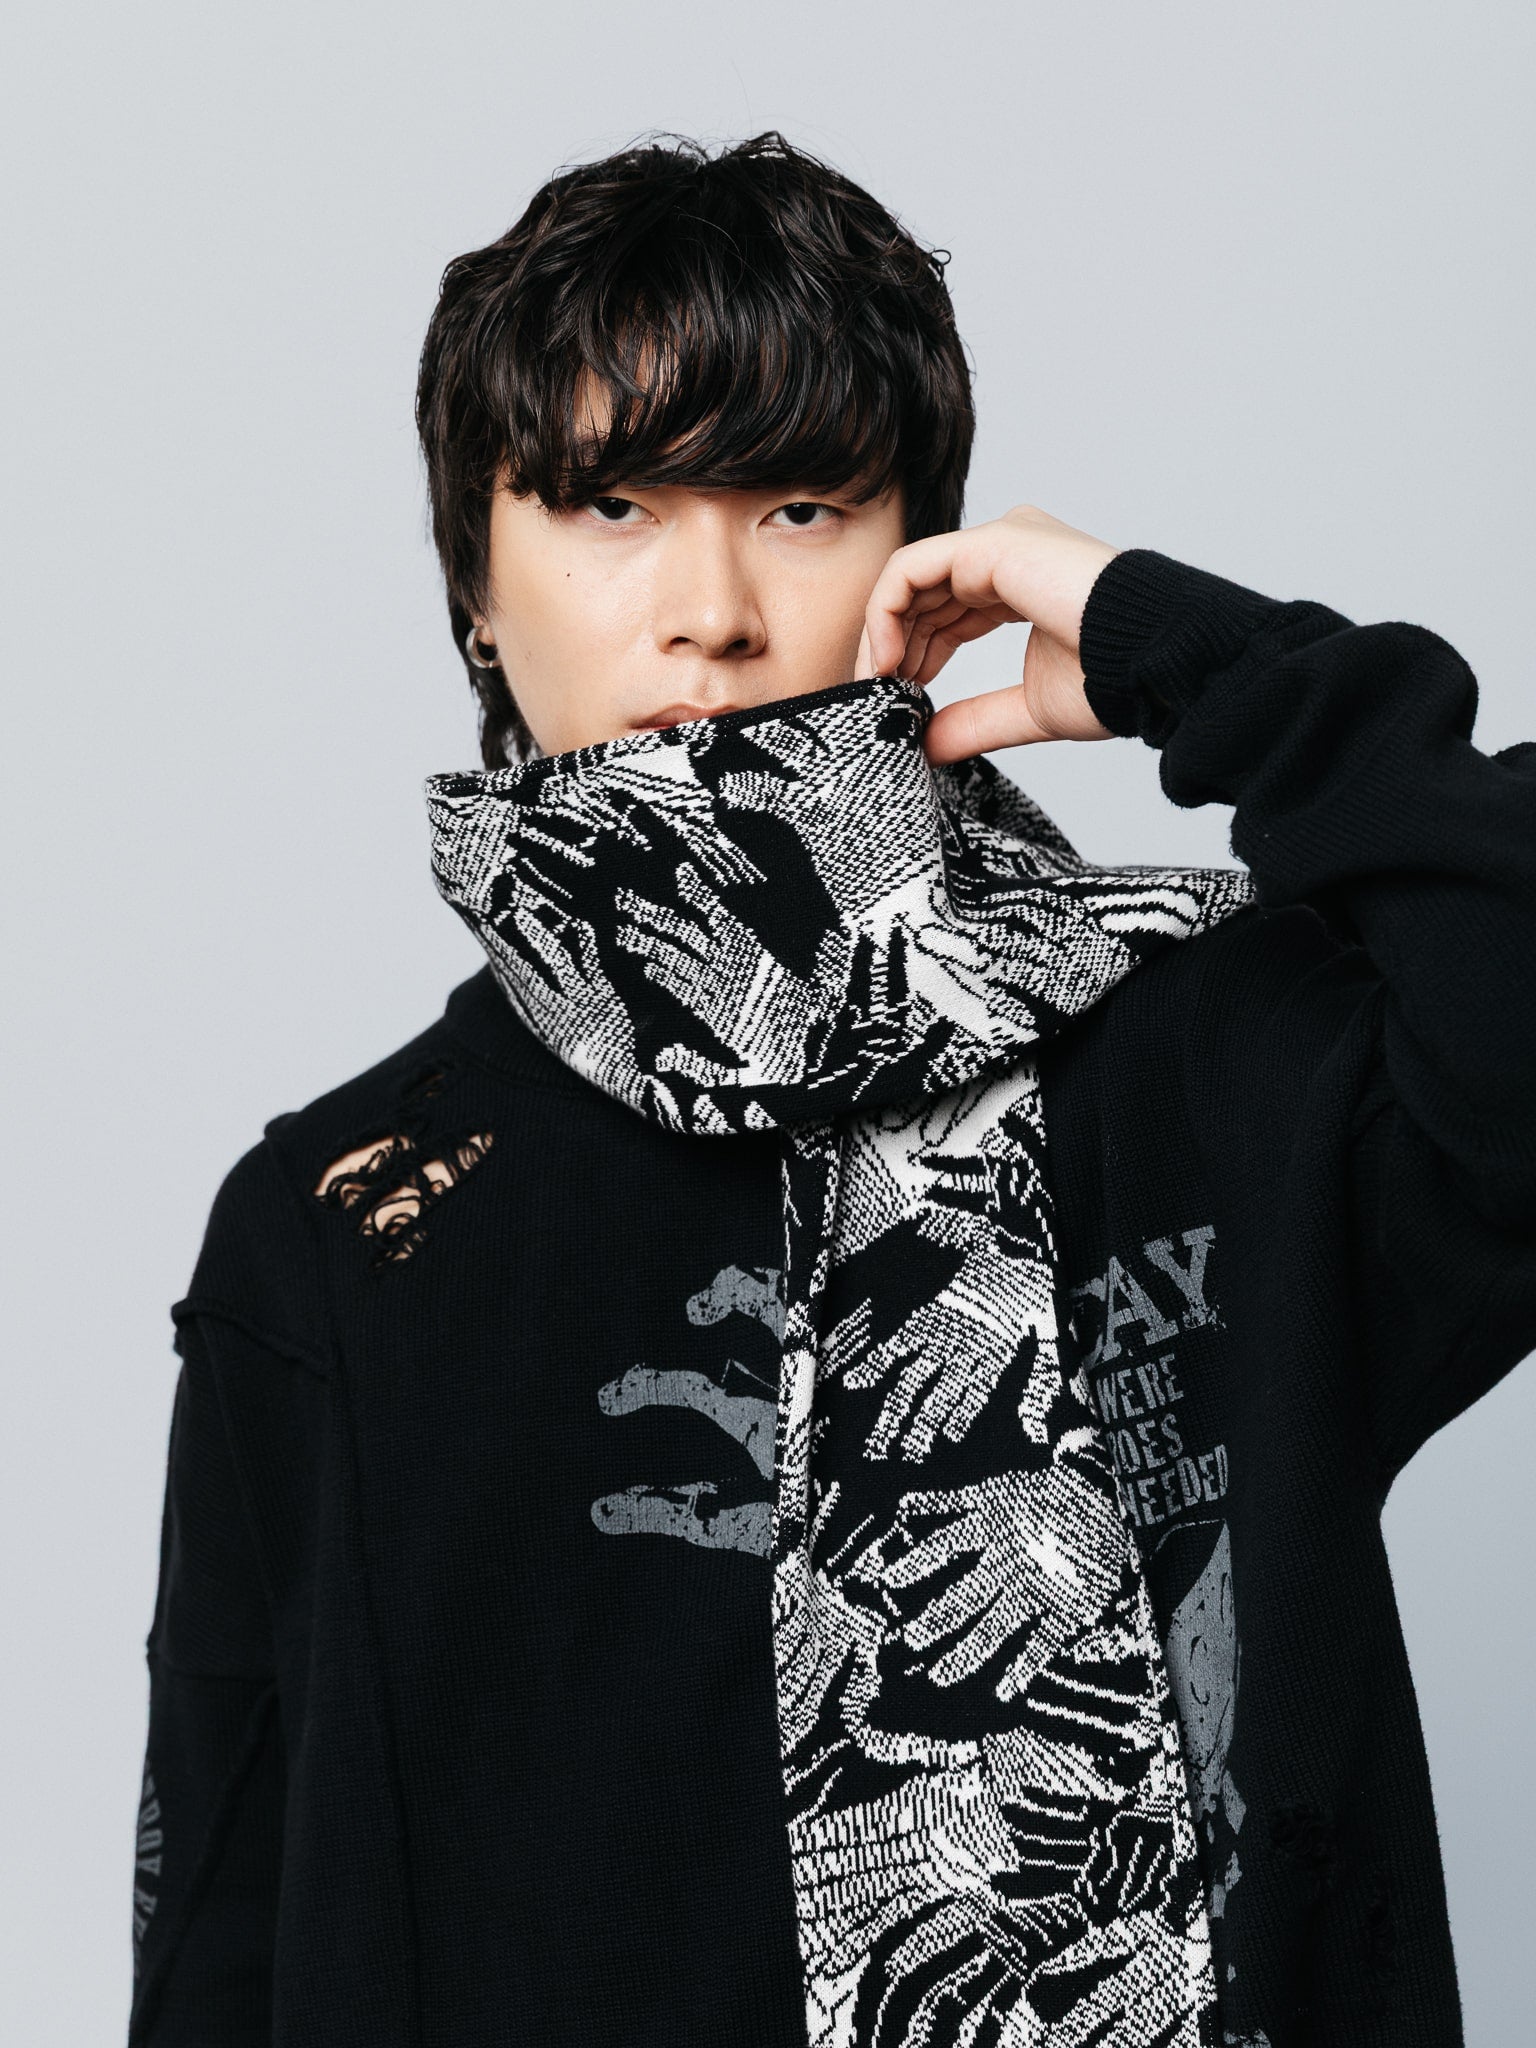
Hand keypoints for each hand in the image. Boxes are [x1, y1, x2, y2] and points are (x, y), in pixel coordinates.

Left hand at [857, 504, 1121, 762]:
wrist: (1153, 664)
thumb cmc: (1115, 681)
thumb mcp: (1028, 709)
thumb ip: (974, 720)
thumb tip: (926, 746)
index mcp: (1022, 579)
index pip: (946, 608)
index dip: (915, 653)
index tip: (900, 699)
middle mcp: (1008, 551)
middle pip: (923, 592)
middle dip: (892, 645)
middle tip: (877, 696)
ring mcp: (1000, 540)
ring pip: (910, 578)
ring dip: (883, 633)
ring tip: (880, 684)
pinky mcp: (991, 543)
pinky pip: (911, 568)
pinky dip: (886, 612)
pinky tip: (889, 659)